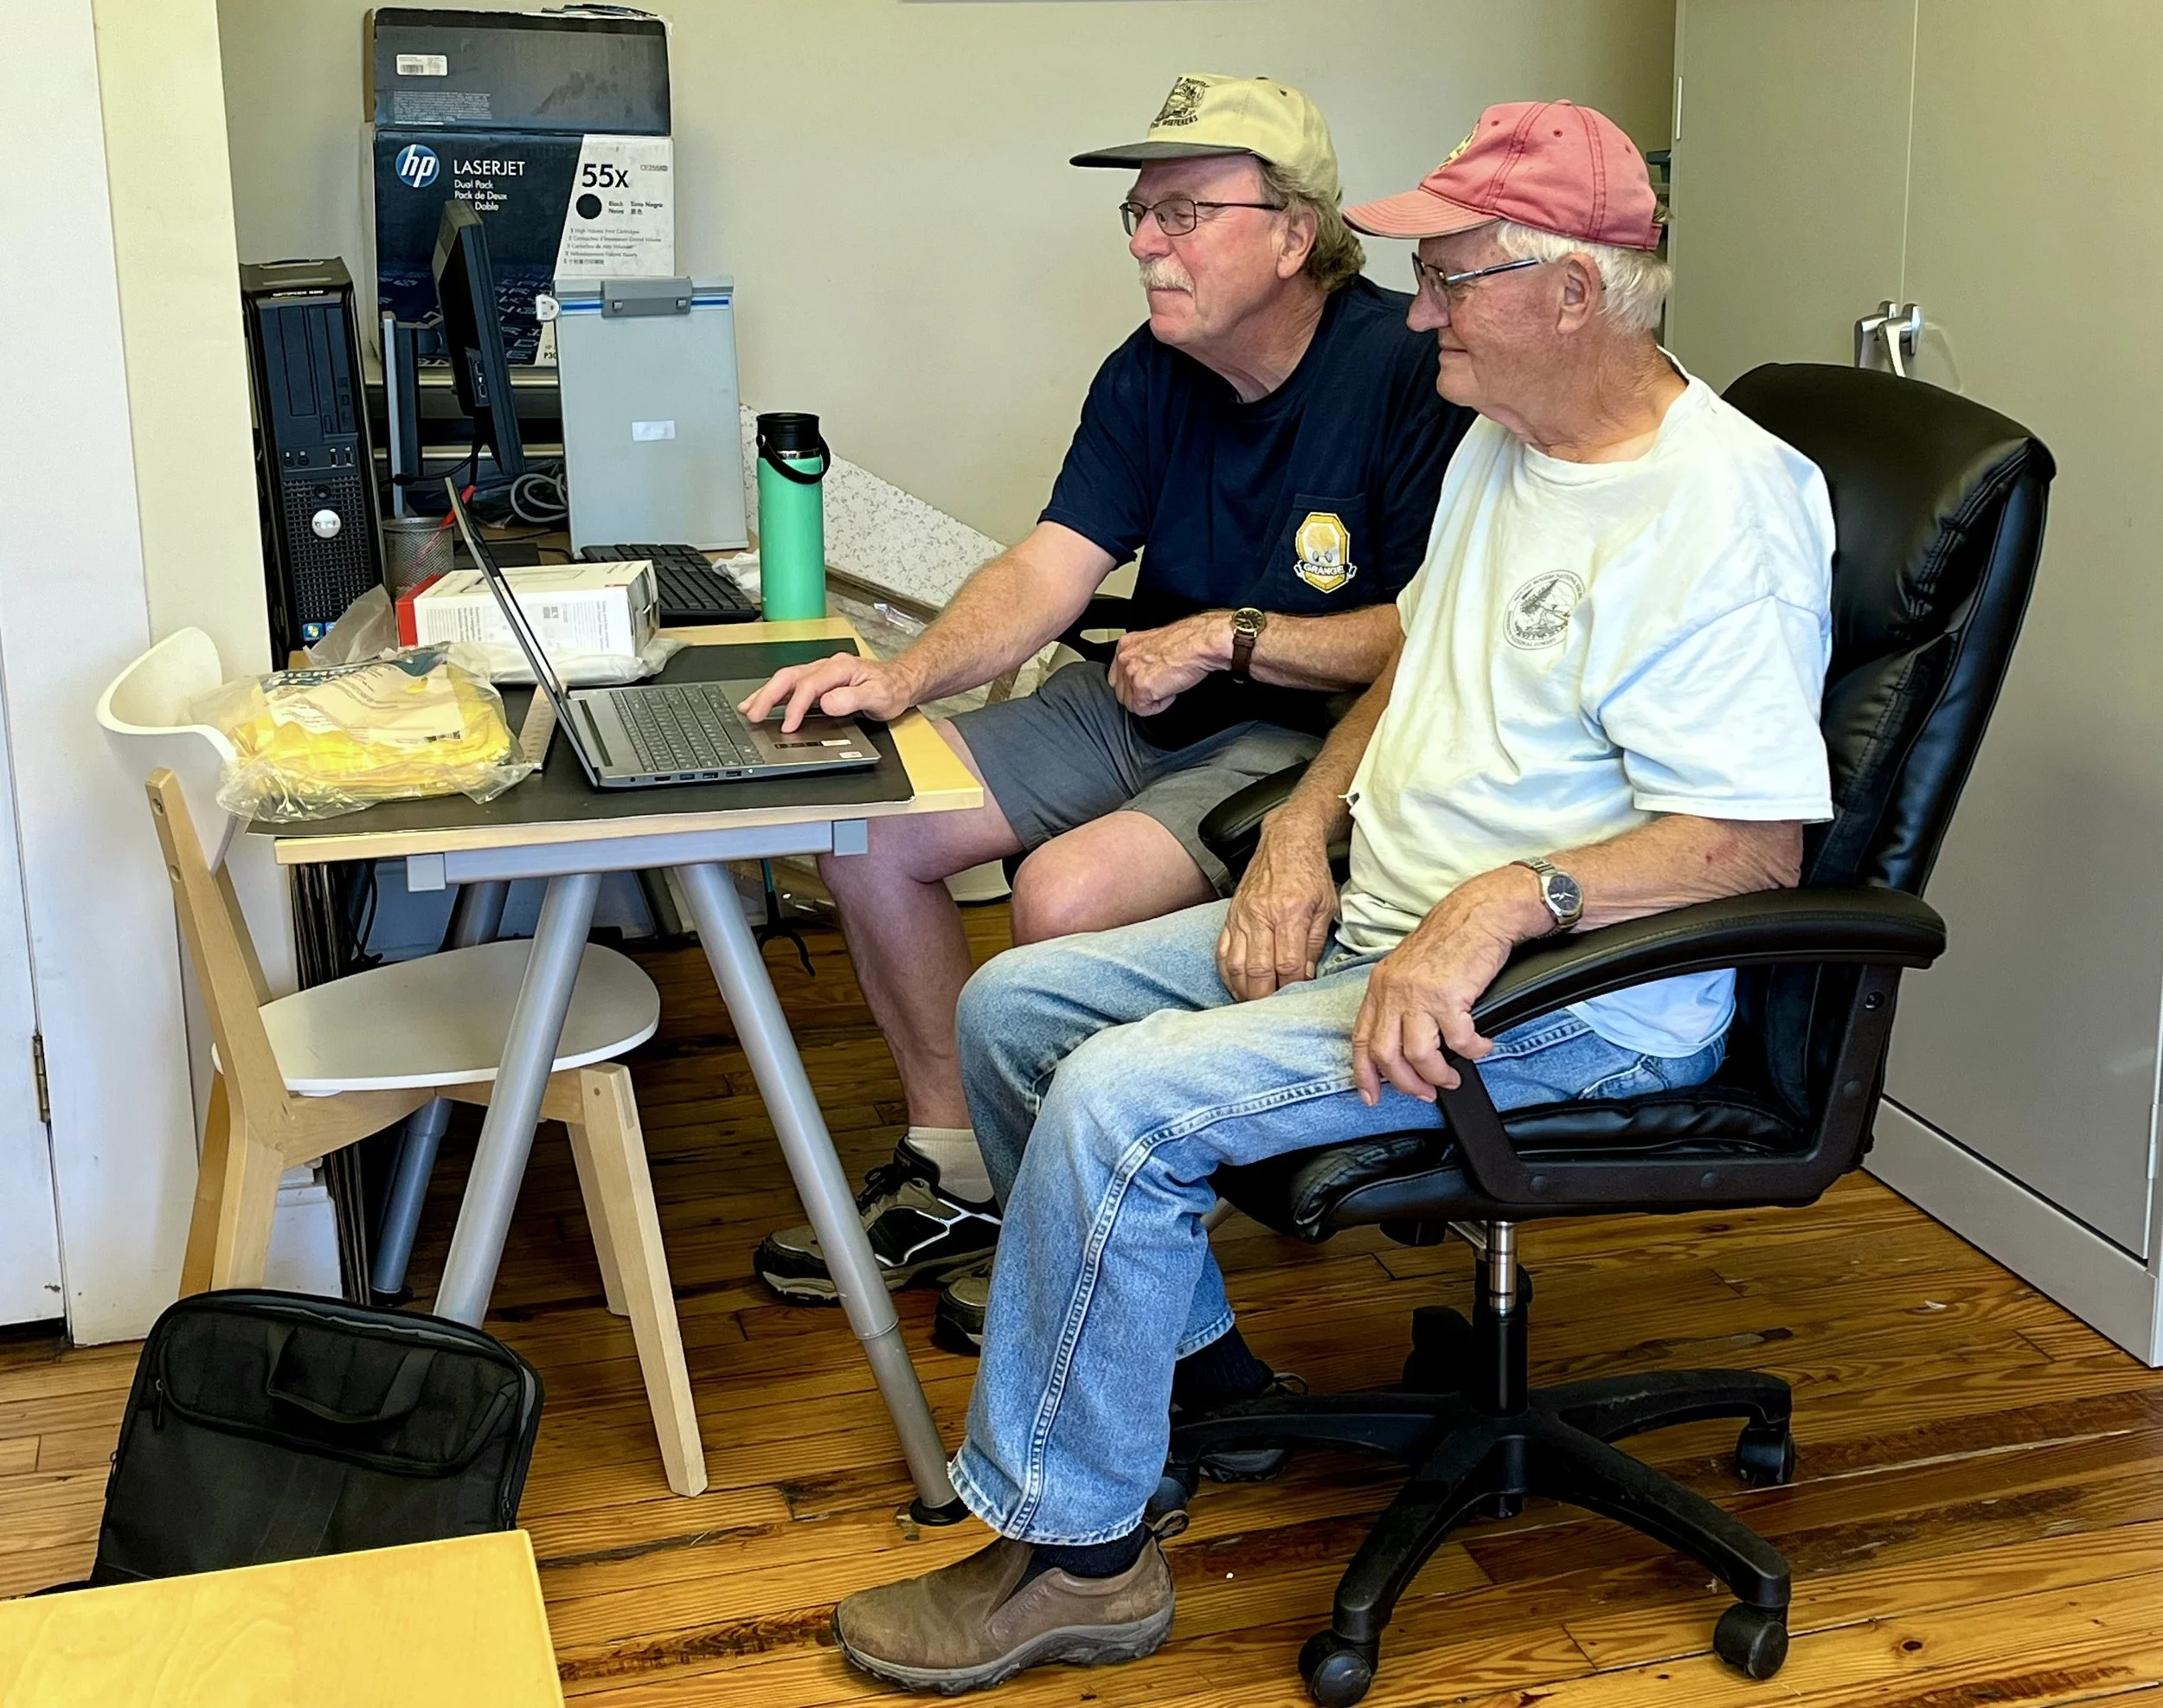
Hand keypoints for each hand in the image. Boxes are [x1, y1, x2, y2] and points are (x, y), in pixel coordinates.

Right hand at [738, 651, 917, 732]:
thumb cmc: (892, 688)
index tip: (788, 726)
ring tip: (748, 708)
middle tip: (753, 714)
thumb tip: (827, 703)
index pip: (809, 686)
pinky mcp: (820, 682)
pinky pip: (792, 685)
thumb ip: (853, 698)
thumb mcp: (879, 695)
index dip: (796, 706)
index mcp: (839, 668)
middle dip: (768, 695)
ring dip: (766, 693)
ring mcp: (821, 673)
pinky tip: (764, 703)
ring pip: (787, 680)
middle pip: (789, 677)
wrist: (902, 680)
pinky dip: (775, 694)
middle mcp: (827, 667)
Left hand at [1107, 612, 1230, 716]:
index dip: (1133, 686)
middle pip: (1121, 693)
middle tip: (1160, 686)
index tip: (1147, 684)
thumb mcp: (1154, 644)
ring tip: (1167, 687)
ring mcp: (1131, 674)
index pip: (1116, 677)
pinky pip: (1144, 710)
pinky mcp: (1142, 688)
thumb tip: (1144, 673)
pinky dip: (1159, 706)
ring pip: (1131, 704)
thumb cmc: (1186, 642)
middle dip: (1140, 695)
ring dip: (1150, 700)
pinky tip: (1170, 692)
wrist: (1199, 643)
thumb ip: (1142, 658)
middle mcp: (1125, 658)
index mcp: (1126, 645)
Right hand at [1216, 810, 1338, 1001]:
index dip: (1292, 987)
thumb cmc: (1310, 872)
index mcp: (1291, 912)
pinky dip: (1227, 973)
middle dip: (1265, 997)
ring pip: (1236, 964)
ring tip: (1253, 1004)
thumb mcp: (1326, 905)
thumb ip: (1314, 943)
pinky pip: (1222, 951)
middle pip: (1258, 970)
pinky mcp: (1231, 915)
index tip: (1297, 997)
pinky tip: (1236, 986)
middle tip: (1272, 1011)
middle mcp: (1262, 915)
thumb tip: (1305, 976)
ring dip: (1244, 990)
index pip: (1288, 964)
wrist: (1286, 840)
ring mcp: (1243, 916)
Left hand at [1351, 867, 1549, 1105]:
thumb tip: (1404, 1044)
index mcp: (1380, 986)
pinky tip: (1481, 1045)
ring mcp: (1419, 994)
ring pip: (1418, 1056)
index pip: (1361, 1039)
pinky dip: (1473, 1051)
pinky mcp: (1449, 996)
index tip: (1372, 1096)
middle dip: (1406, 1084)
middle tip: (1426, 1093)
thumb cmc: (1451, 939)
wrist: (1480, 912)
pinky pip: (1459, 1041)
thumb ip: (1400, 1001)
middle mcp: (1393, 991)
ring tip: (1453, 1076)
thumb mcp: (1410, 968)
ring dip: (1438, 1075)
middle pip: (1386, 1055)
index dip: (1364, 1074)